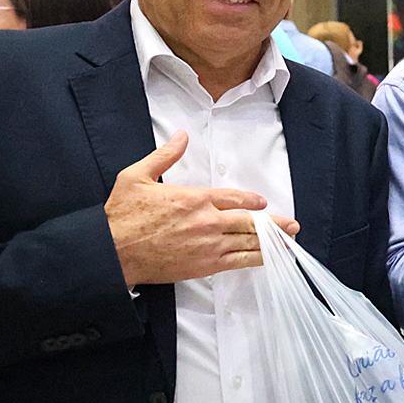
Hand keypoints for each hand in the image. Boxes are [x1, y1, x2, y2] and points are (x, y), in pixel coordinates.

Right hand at [105, 131, 298, 285]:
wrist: (112, 252)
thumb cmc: (121, 216)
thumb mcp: (137, 177)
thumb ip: (164, 156)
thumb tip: (181, 136)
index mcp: (195, 199)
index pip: (235, 197)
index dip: (252, 200)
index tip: (262, 203)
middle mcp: (208, 222)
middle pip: (252, 222)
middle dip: (275, 224)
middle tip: (292, 225)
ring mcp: (209, 246)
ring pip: (250, 243)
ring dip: (272, 243)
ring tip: (289, 243)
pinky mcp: (205, 266)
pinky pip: (239, 262)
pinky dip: (257, 260)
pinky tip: (269, 259)